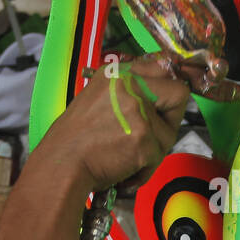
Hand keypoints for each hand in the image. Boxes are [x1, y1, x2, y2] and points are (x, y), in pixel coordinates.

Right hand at [46, 55, 192, 191]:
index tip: (166, 104)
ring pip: (169, 133)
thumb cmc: (75, 139)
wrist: (61, 164)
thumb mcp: (98, 98)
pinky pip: (158, 158)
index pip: (162, 68)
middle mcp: (129, 85)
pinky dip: (142, 171)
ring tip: (125, 157)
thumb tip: (159, 91)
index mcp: (117, 73)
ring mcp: (138, 112)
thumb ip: (128, 92)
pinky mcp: (144, 140)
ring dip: (152, 152)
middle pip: (179, 93)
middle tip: (150, 137)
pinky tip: (122, 169)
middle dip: (170, 119)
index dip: (167, 90)